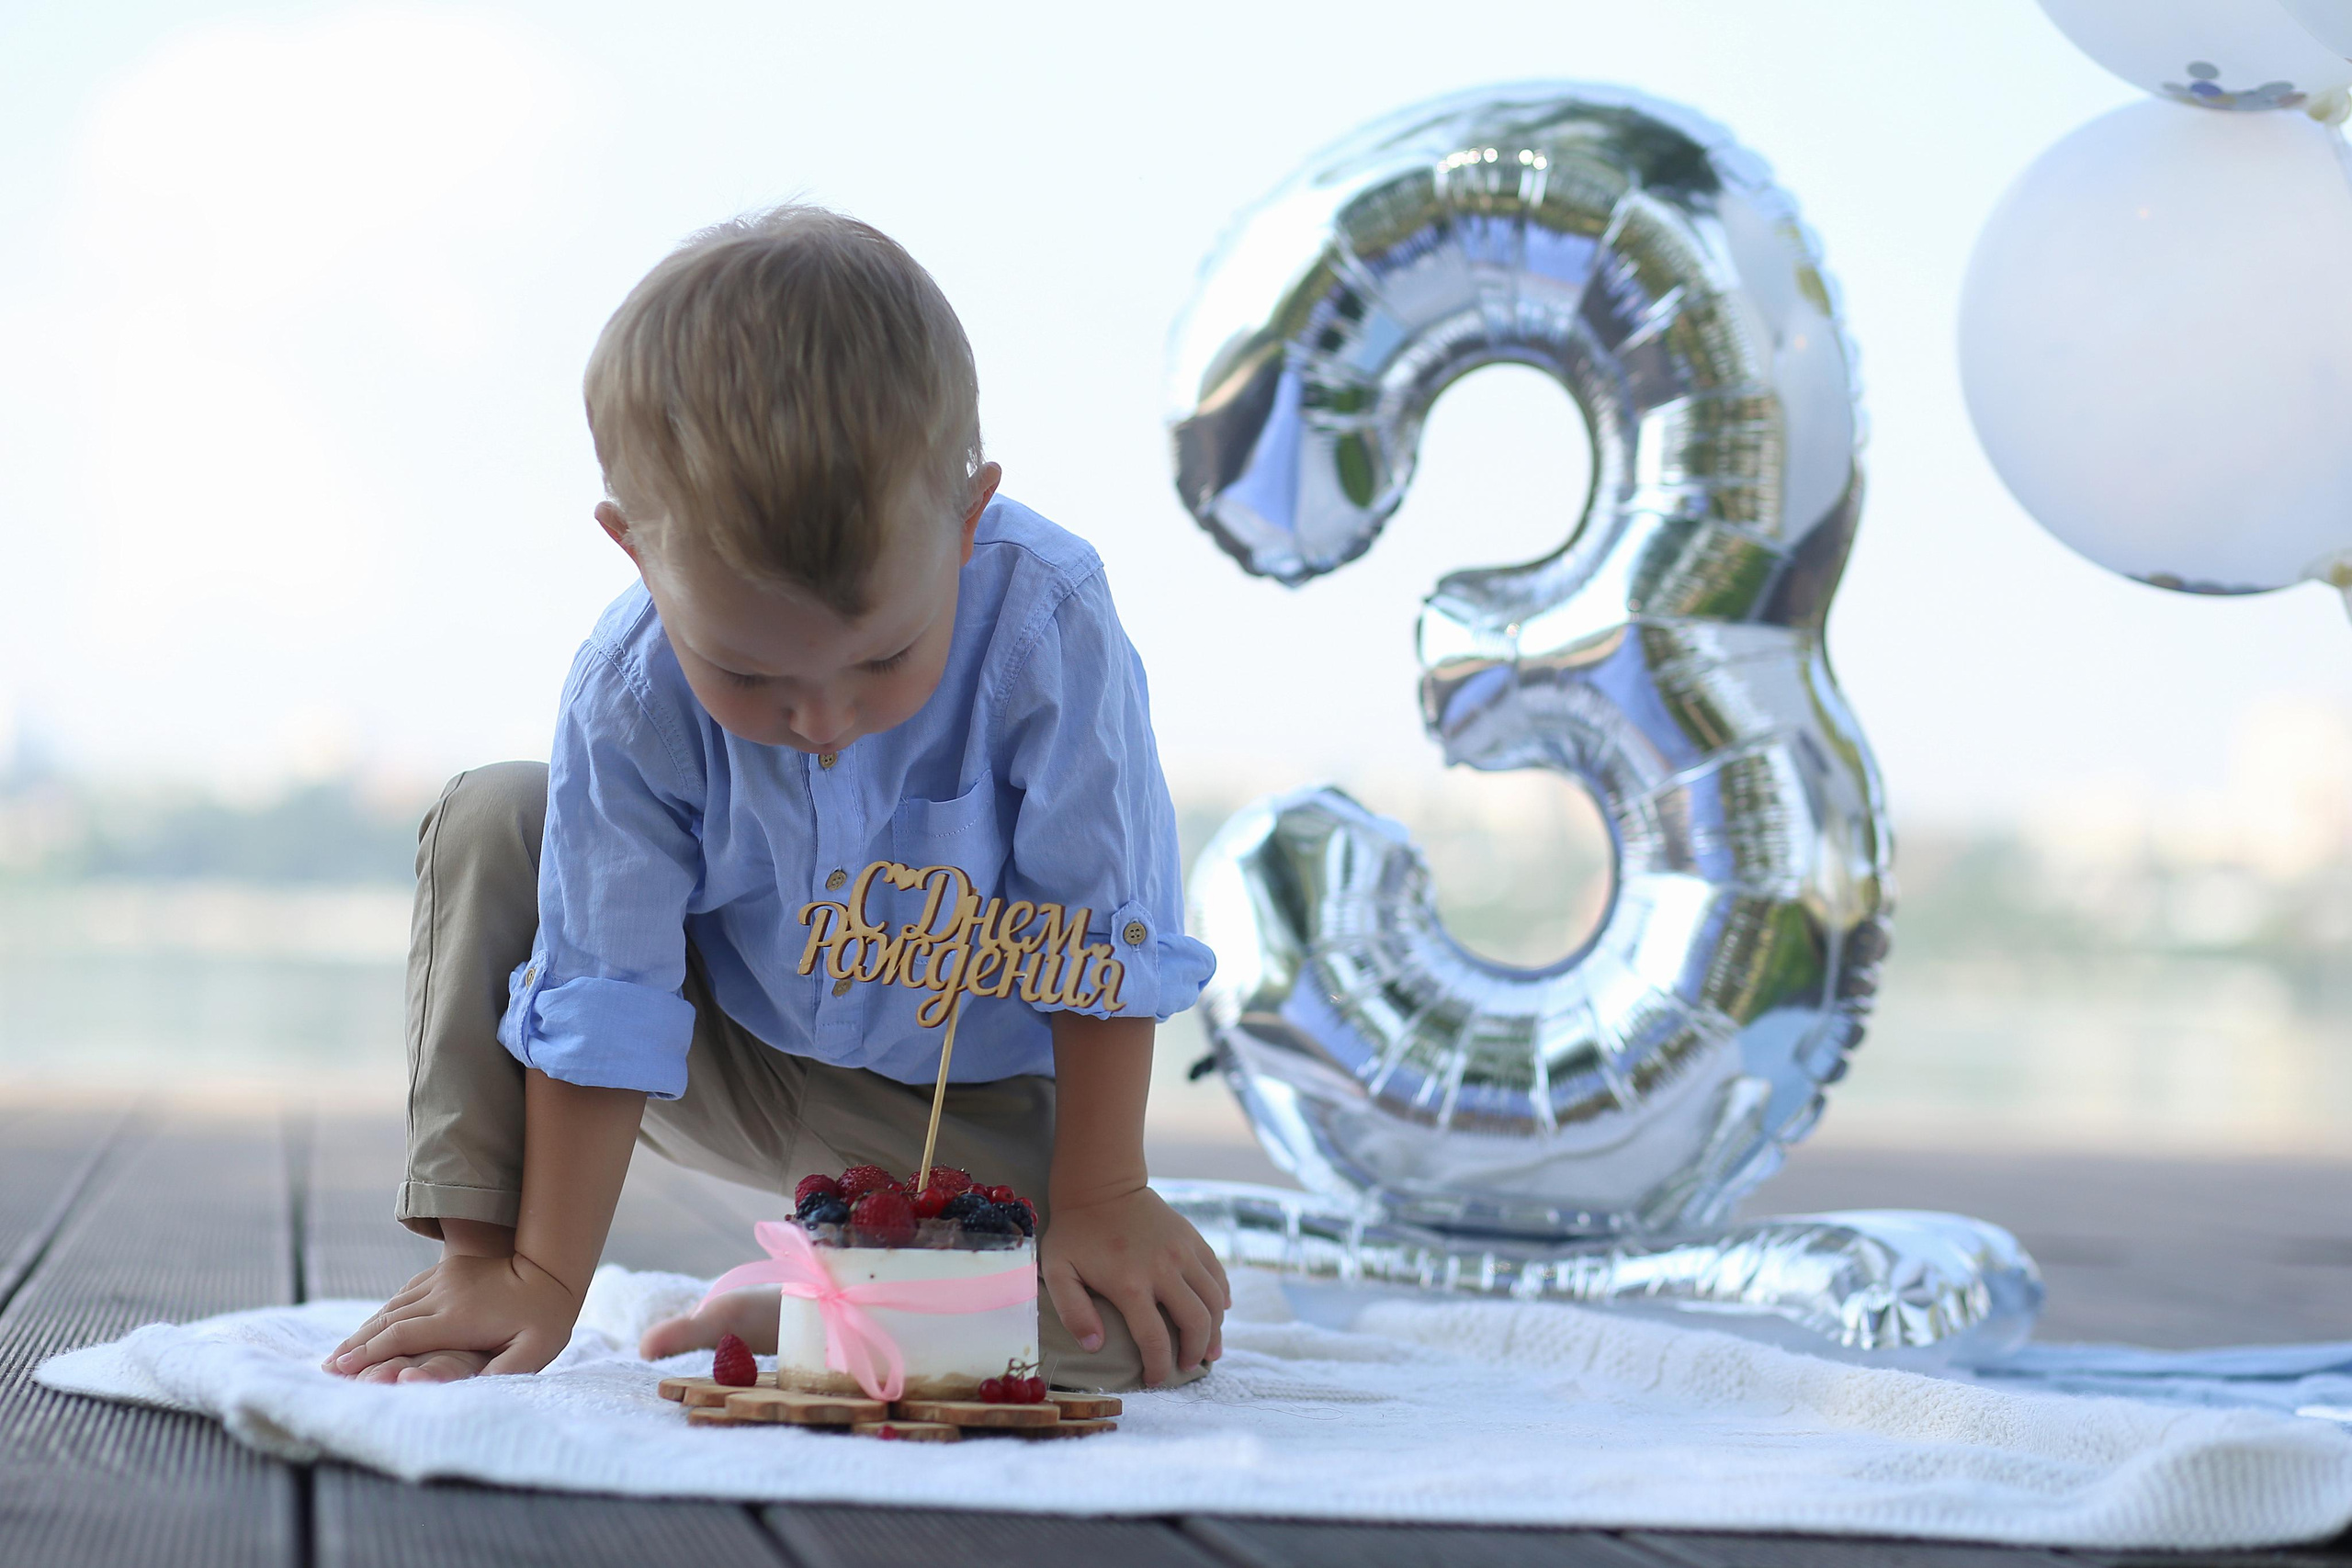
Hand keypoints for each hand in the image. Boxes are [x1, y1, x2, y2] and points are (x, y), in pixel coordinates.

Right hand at [323, 1250, 582, 1382]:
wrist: (553, 1260)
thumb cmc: (546, 1314)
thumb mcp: (534, 1349)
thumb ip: (502, 1373)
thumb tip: (469, 1395)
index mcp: (456, 1317)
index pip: (400, 1337)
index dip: (367, 1355)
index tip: (338, 1370)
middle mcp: (442, 1294)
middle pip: (387, 1322)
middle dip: (355, 1345)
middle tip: (327, 1367)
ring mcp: (443, 1279)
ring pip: (393, 1306)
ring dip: (365, 1329)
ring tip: (342, 1351)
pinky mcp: (448, 1270)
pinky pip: (407, 1293)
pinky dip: (385, 1311)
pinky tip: (374, 1323)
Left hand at [1041, 1185, 1229, 1385]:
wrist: (1102, 1185)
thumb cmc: (1076, 1233)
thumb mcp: (1059, 1271)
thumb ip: (1073, 1312)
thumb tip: (1095, 1346)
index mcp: (1130, 1284)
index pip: (1155, 1340)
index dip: (1158, 1367)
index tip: (1154, 1380)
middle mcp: (1164, 1269)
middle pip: (1196, 1323)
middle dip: (1195, 1353)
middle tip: (1187, 1366)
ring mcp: (1183, 1253)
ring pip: (1214, 1301)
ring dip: (1216, 1331)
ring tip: (1209, 1349)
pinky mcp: (1193, 1240)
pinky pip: (1218, 1275)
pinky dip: (1222, 1298)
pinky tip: (1218, 1312)